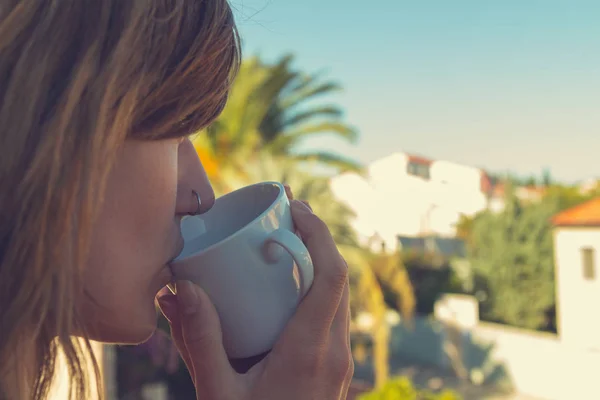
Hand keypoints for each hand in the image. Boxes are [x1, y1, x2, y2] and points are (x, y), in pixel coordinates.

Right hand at [156, 188, 352, 398]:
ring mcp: (341, 361)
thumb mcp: (218, 393)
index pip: (331, 275)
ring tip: (288, 245)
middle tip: (287, 216)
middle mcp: (335, 351)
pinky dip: (317, 291)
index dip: (318, 233)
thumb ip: (200, 340)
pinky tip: (289, 290)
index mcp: (310, 351)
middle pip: (339, 278)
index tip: (295, 208)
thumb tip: (178, 290)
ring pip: (340, 297)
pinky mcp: (336, 369)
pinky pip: (334, 317)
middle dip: (318, 240)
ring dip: (319, 264)